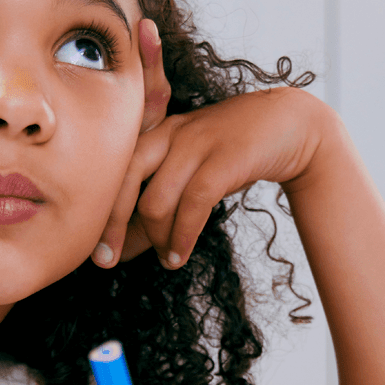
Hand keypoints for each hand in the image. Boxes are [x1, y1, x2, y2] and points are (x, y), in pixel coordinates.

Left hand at [92, 27, 329, 269]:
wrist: (291, 124)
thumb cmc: (231, 154)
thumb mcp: (188, 173)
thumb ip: (157, 205)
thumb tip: (123, 249)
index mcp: (154, 134)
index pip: (113, 173)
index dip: (101, 213)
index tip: (93, 251)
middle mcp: (169, 133)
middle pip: (124, 181)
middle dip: (111, 225)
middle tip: (106, 261)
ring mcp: (197, 142)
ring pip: (157, 200)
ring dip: (158, 239)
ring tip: (166, 260)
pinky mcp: (226, 157)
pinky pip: (193, 202)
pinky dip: (183, 235)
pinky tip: (180, 254)